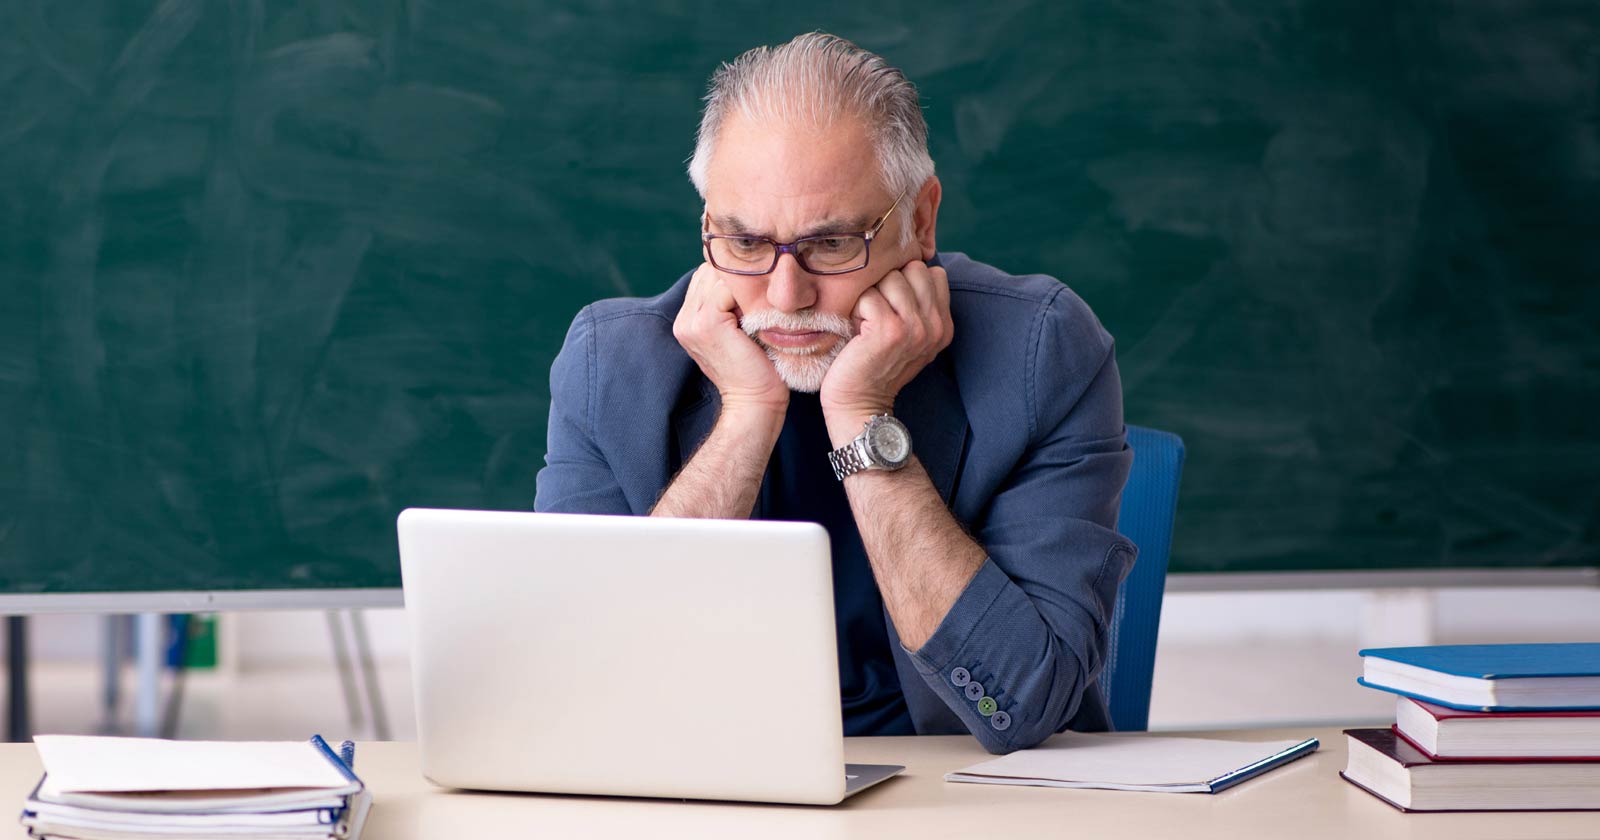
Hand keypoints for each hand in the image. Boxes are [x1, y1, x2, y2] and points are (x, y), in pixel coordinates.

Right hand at [672, 263, 788, 416]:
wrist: (754, 402)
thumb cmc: (755, 369)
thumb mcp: (737, 333)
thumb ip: (730, 307)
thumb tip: (746, 276)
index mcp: (687, 322)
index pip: (705, 277)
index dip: (730, 280)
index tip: (753, 297)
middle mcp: (683, 320)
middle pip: (709, 272)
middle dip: (735, 279)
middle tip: (758, 300)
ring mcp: (691, 321)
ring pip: (717, 276)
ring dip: (742, 285)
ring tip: (757, 307)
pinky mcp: (707, 323)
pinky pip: (726, 287)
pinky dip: (746, 293)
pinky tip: (758, 312)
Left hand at [819, 260, 951, 443]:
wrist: (859, 404)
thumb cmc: (873, 364)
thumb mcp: (906, 334)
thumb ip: (915, 304)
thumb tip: (906, 260)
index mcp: (943, 325)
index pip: (932, 272)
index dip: (906, 282)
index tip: (891, 307)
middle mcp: (935, 325)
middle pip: (914, 268)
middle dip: (889, 283)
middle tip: (876, 313)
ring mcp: (915, 327)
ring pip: (891, 277)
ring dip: (871, 295)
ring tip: (866, 323)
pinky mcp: (890, 330)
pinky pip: (869, 295)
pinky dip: (856, 309)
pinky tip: (856, 331)